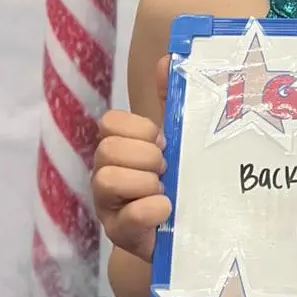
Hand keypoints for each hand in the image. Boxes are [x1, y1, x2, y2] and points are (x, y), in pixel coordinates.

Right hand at [92, 58, 170, 261]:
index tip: (162, 140)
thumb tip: (168, 60)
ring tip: (165, 191)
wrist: (189, 235)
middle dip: (145, 156)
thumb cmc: (182, 182)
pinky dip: (151, 210)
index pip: (110, 123)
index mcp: (122, 149)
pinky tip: (168, 209)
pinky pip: (127, 218)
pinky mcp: (121, 237)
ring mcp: (110, 207)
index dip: (138, 128)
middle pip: (108, 149)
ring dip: (144, 182)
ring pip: (107, 179)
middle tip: (167, 168)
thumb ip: (172, 101)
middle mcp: (108, 175)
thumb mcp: (181, 140)